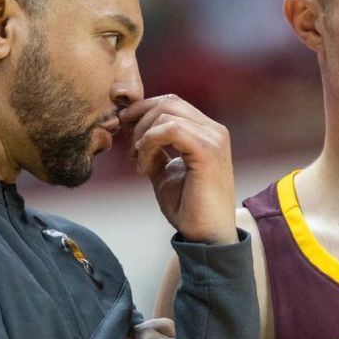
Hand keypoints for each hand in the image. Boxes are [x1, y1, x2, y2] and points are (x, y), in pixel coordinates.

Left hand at [119, 95, 237, 243]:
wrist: (206, 236)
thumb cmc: (189, 207)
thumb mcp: (165, 172)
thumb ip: (155, 151)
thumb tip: (136, 135)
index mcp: (207, 132)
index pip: (172, 103)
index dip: (144, 111)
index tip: (125, 131)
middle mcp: (214, 130)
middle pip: (168, 102)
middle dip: (139, 120)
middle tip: (129, 150)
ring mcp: (213, 138)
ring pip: (166, 113)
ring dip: (142, 136)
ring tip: (138, 163)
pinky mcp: (207, 151)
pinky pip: (169, 130)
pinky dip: (149, 144)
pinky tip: (144, 168)